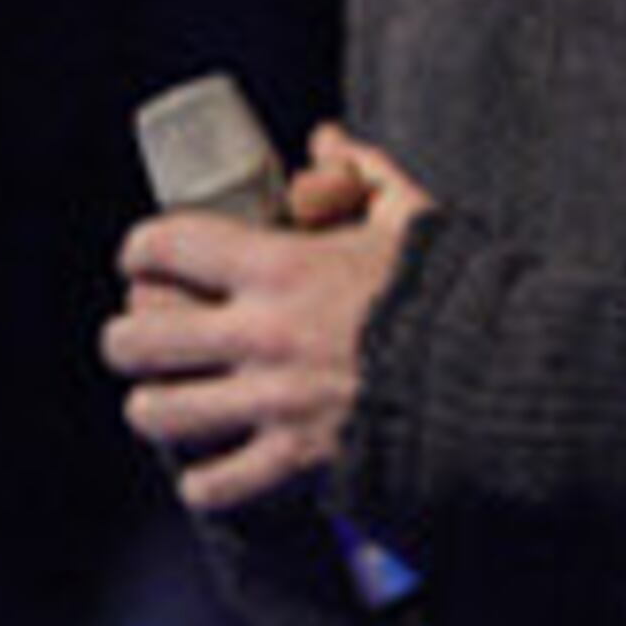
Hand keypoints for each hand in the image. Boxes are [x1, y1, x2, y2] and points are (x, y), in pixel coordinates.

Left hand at [102, 126, 434, 514]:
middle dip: (127, 335)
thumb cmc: (453, 285)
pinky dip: (203, 479)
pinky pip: (215, 484)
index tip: (142, 257)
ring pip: (160, 413)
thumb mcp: (410, 214)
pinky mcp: (296, 456)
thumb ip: (363, 172)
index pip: (168, 247)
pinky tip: (207, 465)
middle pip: (138, 339)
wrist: (497, 371)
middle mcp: (263, 334)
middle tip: (140, 335)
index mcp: (284, 267)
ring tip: (163, 399)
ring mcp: (274, 400)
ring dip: (154, 404)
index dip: (141, 248)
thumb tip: (324, 140)